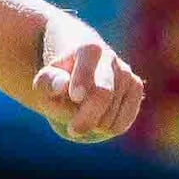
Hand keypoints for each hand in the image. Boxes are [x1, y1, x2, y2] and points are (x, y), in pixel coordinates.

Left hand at [33, 25, 146, 143]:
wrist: (76, 71)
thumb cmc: (57, 79)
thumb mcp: (43, 81)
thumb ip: (47, 82)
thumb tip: (63, 85)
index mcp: (86, 48)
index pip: (89, 58)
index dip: (84, 77)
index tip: (75, 96)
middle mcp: (109, 57)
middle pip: (104, 91)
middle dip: (89, 115)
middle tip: (73, 130)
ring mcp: (125, 72)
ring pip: (113, 110)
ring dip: (95, 123)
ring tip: (81, 117)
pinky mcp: (135, 87)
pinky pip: (126, 117)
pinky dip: (111, 128)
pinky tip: (99, 125)